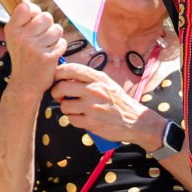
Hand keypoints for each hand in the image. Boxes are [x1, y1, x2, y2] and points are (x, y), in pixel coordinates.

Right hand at [2, 0, 67, 90]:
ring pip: (56, 29)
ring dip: (54, 38)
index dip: (35, 13)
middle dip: (47, 26)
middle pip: (46, 17)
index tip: (33, 23)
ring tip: (45, 47)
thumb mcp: (15, 36)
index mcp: (12, 29)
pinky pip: (62, 43)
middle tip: (41, 38)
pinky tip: (50, 55)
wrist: (25, 84)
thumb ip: (21, 17)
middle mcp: (21, 37)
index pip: (28, 7)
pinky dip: (59, 48)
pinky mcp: (47, 57)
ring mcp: (34, 48)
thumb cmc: (22, 56)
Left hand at [51, 60, 165, 153]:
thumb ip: (89, 78)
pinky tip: (82, 118)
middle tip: (60, 96)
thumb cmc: (119, 102)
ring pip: (64, 105)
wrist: (135, 121)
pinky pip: (71, 119)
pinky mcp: (91, 122)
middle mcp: (94, 90)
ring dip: (66, 108)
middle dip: (56, 93)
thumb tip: (66, 76)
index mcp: (98, 78)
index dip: (58, 73)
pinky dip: (74, 120)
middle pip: (61, 87)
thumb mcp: (107, 83)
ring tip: (75, 109)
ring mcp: (92, 107)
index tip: (57, 79)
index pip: (70, 69)